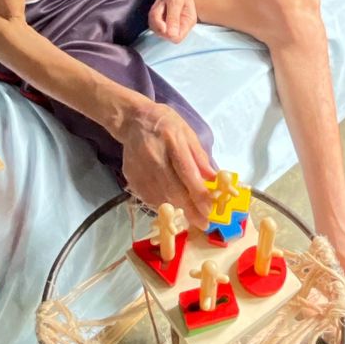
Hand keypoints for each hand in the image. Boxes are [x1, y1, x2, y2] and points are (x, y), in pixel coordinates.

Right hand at [120, 104, 214, 229]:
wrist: (134, 120)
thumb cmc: (166, 124)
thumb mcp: (188, 134)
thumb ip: (200, 158)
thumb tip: (214, 180)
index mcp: (173, 140)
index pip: (188, 173)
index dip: (199, 195)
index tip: (209, 211)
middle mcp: (154, 155)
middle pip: (173, 190)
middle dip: (190, 210)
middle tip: (203, 223)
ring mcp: (140, 167)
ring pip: (160, 197)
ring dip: (177, 209)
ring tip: (190, 216)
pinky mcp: (130, 176)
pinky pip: (148, 196)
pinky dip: (162, 203)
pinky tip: (171, 205)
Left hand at [148, 0, 196, 43]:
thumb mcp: (175, 1)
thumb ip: (173, 18)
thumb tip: (172, 36)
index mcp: (188, 21)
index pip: (177, 38)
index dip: (167, 32)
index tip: (162, 21)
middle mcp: (181, 24)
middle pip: (164, 35)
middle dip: (158, 20)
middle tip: (161, 6)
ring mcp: (171, 22)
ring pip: (157, 29)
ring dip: (155, 15)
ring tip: (161, 3)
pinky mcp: (164, 19)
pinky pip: (153, 23)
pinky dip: (153, 13)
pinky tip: (158, 4)